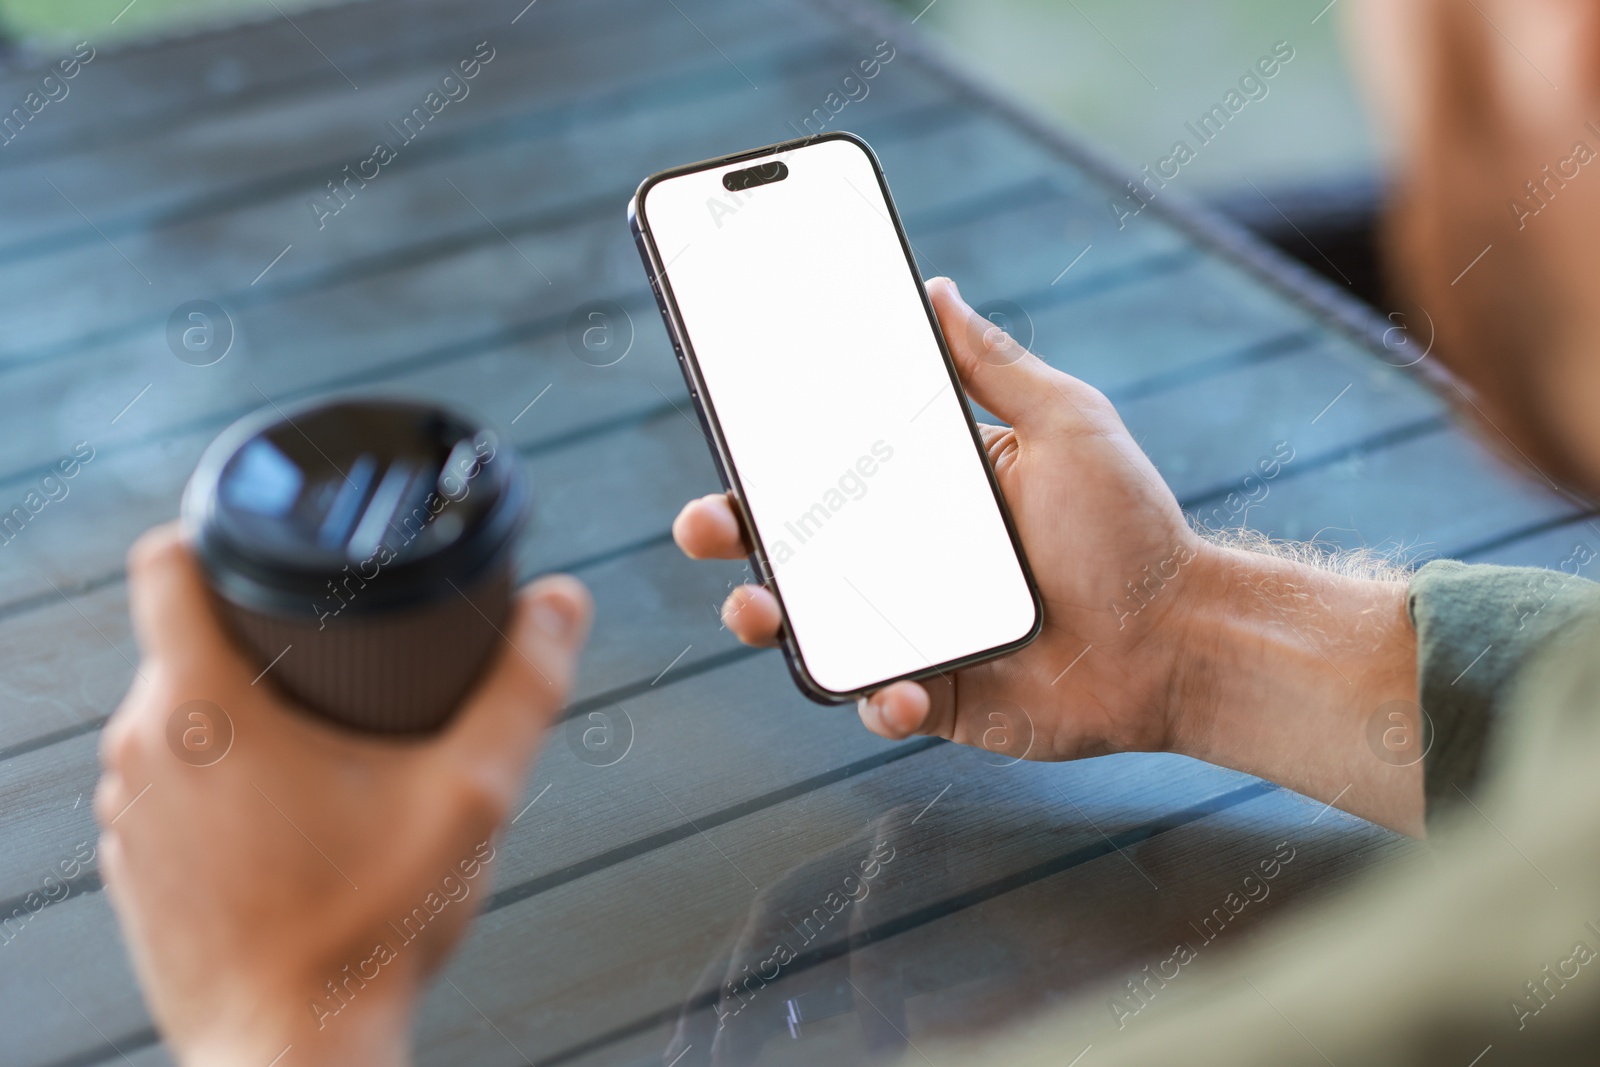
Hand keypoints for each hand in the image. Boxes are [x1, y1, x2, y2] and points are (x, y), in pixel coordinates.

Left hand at [95, 524, 591, 1065]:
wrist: (294, 1051)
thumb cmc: (366, 930)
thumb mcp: (470, 795)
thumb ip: (522, 687)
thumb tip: (560, 602)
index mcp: (204, 707)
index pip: (163, 563)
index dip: (211, 533)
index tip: (262, 546)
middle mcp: (142, 750)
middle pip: (185, 640)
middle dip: (259, 643)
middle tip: (341, 679)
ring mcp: (126, 813)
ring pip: (176, 715)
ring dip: (237, 716)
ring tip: (321, 753)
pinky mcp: (131, 864)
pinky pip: (167, 785)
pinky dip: (215, 785)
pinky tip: (285, 822)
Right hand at [675, 276, 1202, 761]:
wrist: (1183, 638)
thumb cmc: (1131, 529)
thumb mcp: (1066, 424)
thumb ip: (994, 364)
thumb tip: (936, 290)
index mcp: (924, 495)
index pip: (824, 470)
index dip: (764, 457)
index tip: (723, 430)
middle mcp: (904, 562)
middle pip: (793, 549)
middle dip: (731, 536)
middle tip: (702, 525)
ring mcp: (914, 631)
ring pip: (813, 630)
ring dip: (770, 621)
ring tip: (758, 610)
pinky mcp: (937, 697)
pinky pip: (881, 702)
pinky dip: (878, 699)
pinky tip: (898, 689)